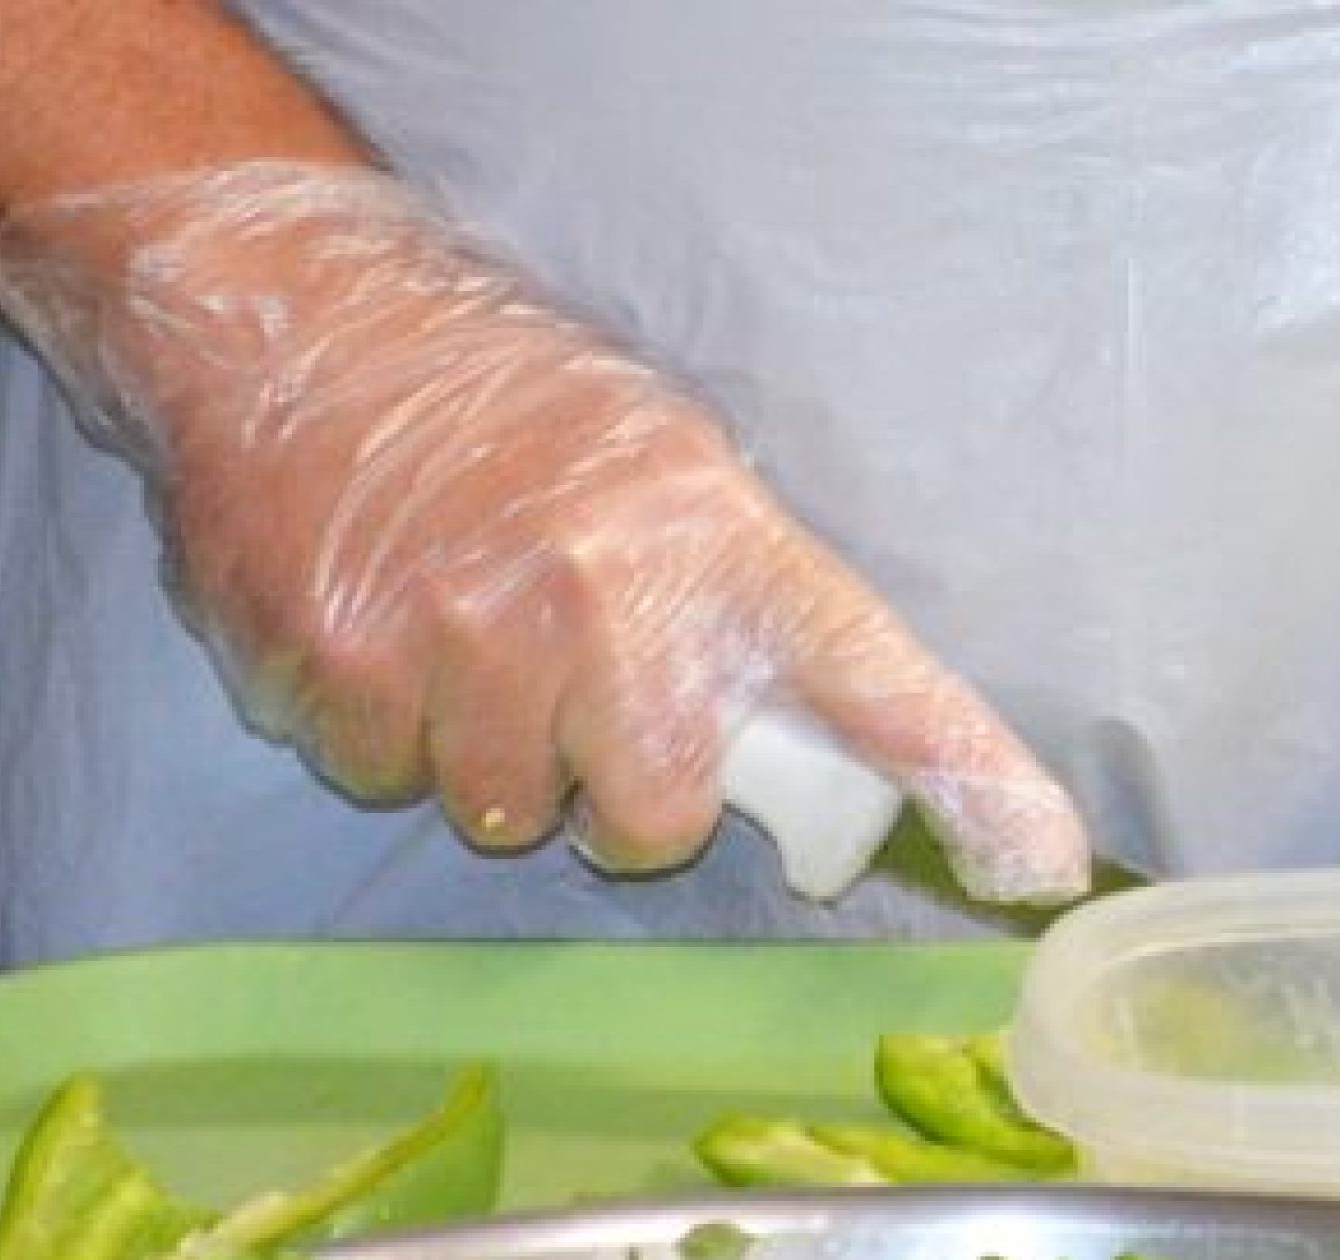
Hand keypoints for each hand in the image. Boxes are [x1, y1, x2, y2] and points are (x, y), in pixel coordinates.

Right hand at [0, 163, 1088, 903]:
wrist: (302, 316)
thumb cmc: (507, 412)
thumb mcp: (664, 472)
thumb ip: (736, 610)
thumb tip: (824, 767)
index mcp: (711, 535)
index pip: (870, 673)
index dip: (964, 776)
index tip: (1037, 862)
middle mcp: (604, 594)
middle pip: (650, 818)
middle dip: (614, 786)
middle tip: (572, 686)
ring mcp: (464, 635)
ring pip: (503, 812)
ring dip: (488, 755)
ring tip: (458, 632)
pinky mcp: (338, 666)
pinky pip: (383, 777)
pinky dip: (380, 728)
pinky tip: (376, 625)